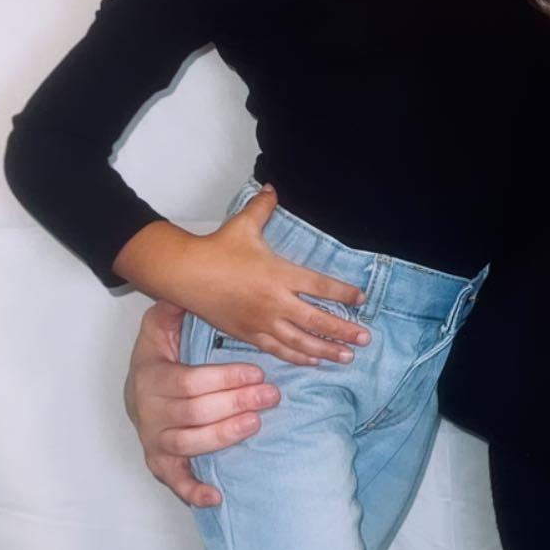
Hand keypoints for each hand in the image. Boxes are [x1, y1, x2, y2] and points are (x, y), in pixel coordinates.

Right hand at [115, 186, 370, 367]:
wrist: (185, 274)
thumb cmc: (215, 249)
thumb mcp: (243, 224)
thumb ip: (263, 206)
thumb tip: (272, 187)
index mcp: (279, 274)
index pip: (321, 287)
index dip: (344, 294)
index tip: (362, 299)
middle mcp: (275, 301)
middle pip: (318, 320)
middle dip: (344, 331)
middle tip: (365, 338)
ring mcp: (262, 321)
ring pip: (301, 342)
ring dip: (326, 350)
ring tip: (346, 356)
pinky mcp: (248, 334)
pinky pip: (278, 349)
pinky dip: (297, 357)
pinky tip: (312, 362)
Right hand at [124, 297, 279, 508]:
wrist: (134, 394)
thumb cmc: (157, 361)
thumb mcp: (158, 331)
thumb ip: (170, 312)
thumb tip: (183, 292)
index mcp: (151, 376)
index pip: (190, 381)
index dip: (226, 378)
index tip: (258, 372)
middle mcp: (149, 411)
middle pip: (195, 412)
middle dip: (236, 403)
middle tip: (271, 395)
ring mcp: (154, 439)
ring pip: (189, 442)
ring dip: (224, 435)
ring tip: (255, 424)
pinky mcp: (160, 463)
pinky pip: (173, 480)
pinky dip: (193, 491)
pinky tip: (217, 496)